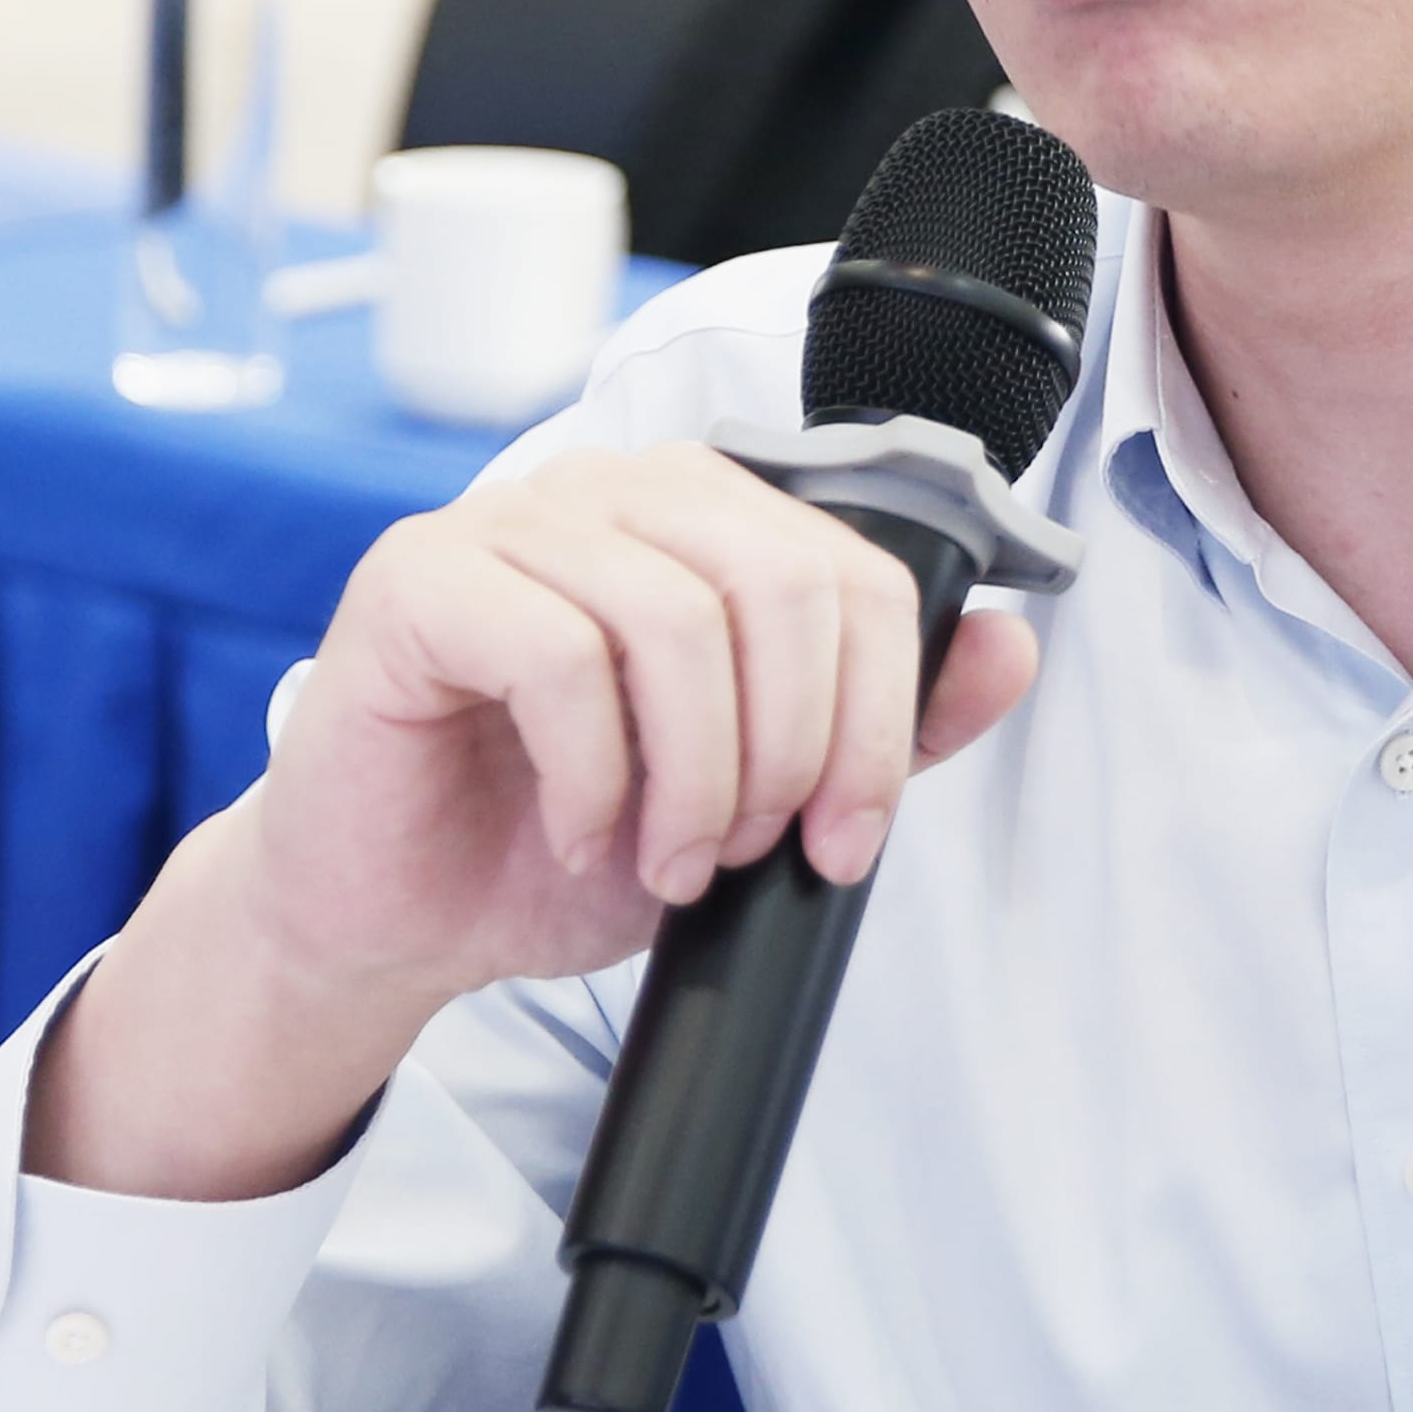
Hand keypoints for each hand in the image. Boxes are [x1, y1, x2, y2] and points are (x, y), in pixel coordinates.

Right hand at [29, 443, 1039, 1195]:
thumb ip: (880, 729)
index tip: (845, 839)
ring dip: (693, 777)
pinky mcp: (414, 581)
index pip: (852, 569)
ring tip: (665, 857)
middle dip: (790, 749)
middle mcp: (611, 492)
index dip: (876, 717)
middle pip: (777, 579)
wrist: (402, 919)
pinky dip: (594, 773)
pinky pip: (552, 652)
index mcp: (703, 519)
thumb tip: (1010, 649)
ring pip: (671, 619)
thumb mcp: (757, 801)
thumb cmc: (564, 840)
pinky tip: (583, 830)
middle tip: (744, 853)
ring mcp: (505, 523)